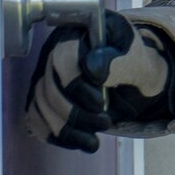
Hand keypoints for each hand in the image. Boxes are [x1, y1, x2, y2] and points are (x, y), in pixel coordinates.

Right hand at [23, 12, 174, 151]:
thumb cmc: (137, 65)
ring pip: (40, 104)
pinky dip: (55, 135)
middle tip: (104, 123)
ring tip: (93, 142)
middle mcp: (56, 48)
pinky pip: (35, 117)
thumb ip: (120, 62)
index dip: (77, 83)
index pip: (64, 54)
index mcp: (80, 31)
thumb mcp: (139, 62)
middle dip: (75, 113)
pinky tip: (78, 143)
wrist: (134, 79)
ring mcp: (46, 72)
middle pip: (49, 85)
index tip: (100, 104)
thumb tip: (92, 66)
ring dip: (66, 129)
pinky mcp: (42, 94)